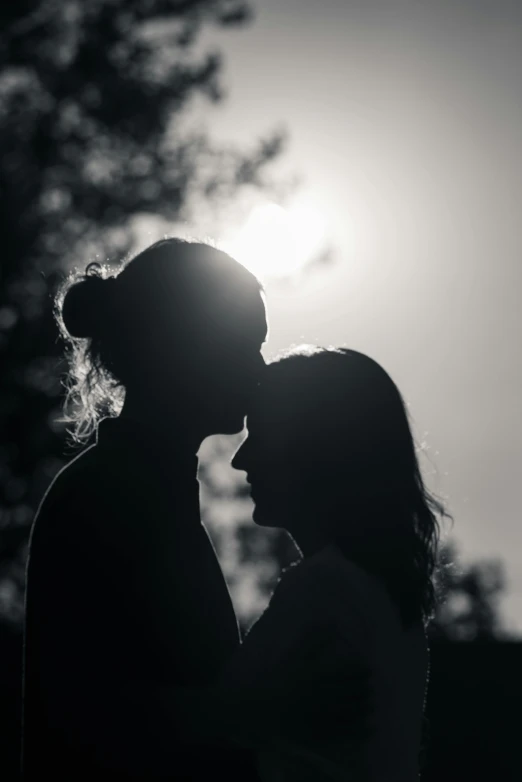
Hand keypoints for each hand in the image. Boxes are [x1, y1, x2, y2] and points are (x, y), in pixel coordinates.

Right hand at [233, 622, 372, 746]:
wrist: (257, 709)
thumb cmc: (275, 678)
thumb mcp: (293, 653)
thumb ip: (314, 638)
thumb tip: (333, 621)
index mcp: (319, 674)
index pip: (349, 671)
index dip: (361, 670)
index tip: (368, 668)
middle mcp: (325, 694)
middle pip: (353, 691)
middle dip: (364, 688)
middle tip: (370, 685)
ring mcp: (323, 715)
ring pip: (352, 710)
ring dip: (364, 706)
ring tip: (370, 703)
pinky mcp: (319, 732)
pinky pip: (344, 732)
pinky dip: (359, 730)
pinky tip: (369, 728)